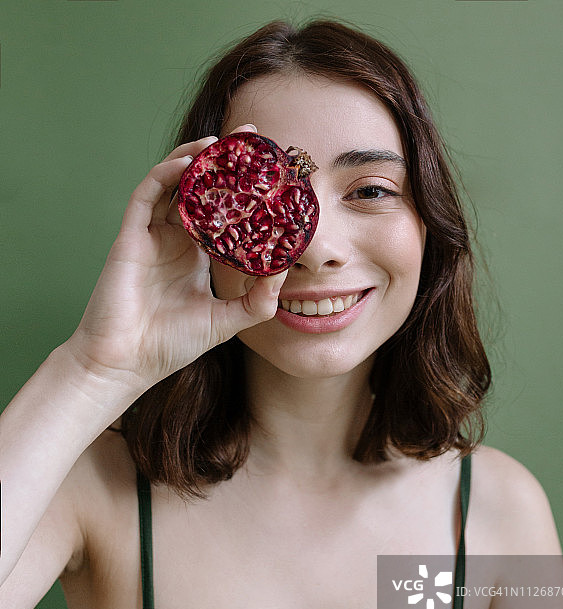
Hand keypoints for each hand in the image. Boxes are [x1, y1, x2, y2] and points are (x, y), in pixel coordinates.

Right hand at [66, 124, 286, 392]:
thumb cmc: (169, 345)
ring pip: (174, 183)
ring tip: (223, 141)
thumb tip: (285, 272)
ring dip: (196, 159)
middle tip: (251, 138)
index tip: (271, 174)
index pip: (223, 213)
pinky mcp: (131, 236)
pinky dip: (167, 173)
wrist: (125, 362)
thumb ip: (256, 302)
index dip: (244, 192)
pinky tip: (189, 161)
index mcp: (196, 256)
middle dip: (223, 163)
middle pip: (201, 189)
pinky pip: (147, 193)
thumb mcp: (225, 322)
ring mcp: (152, 235)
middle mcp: (175, 240)